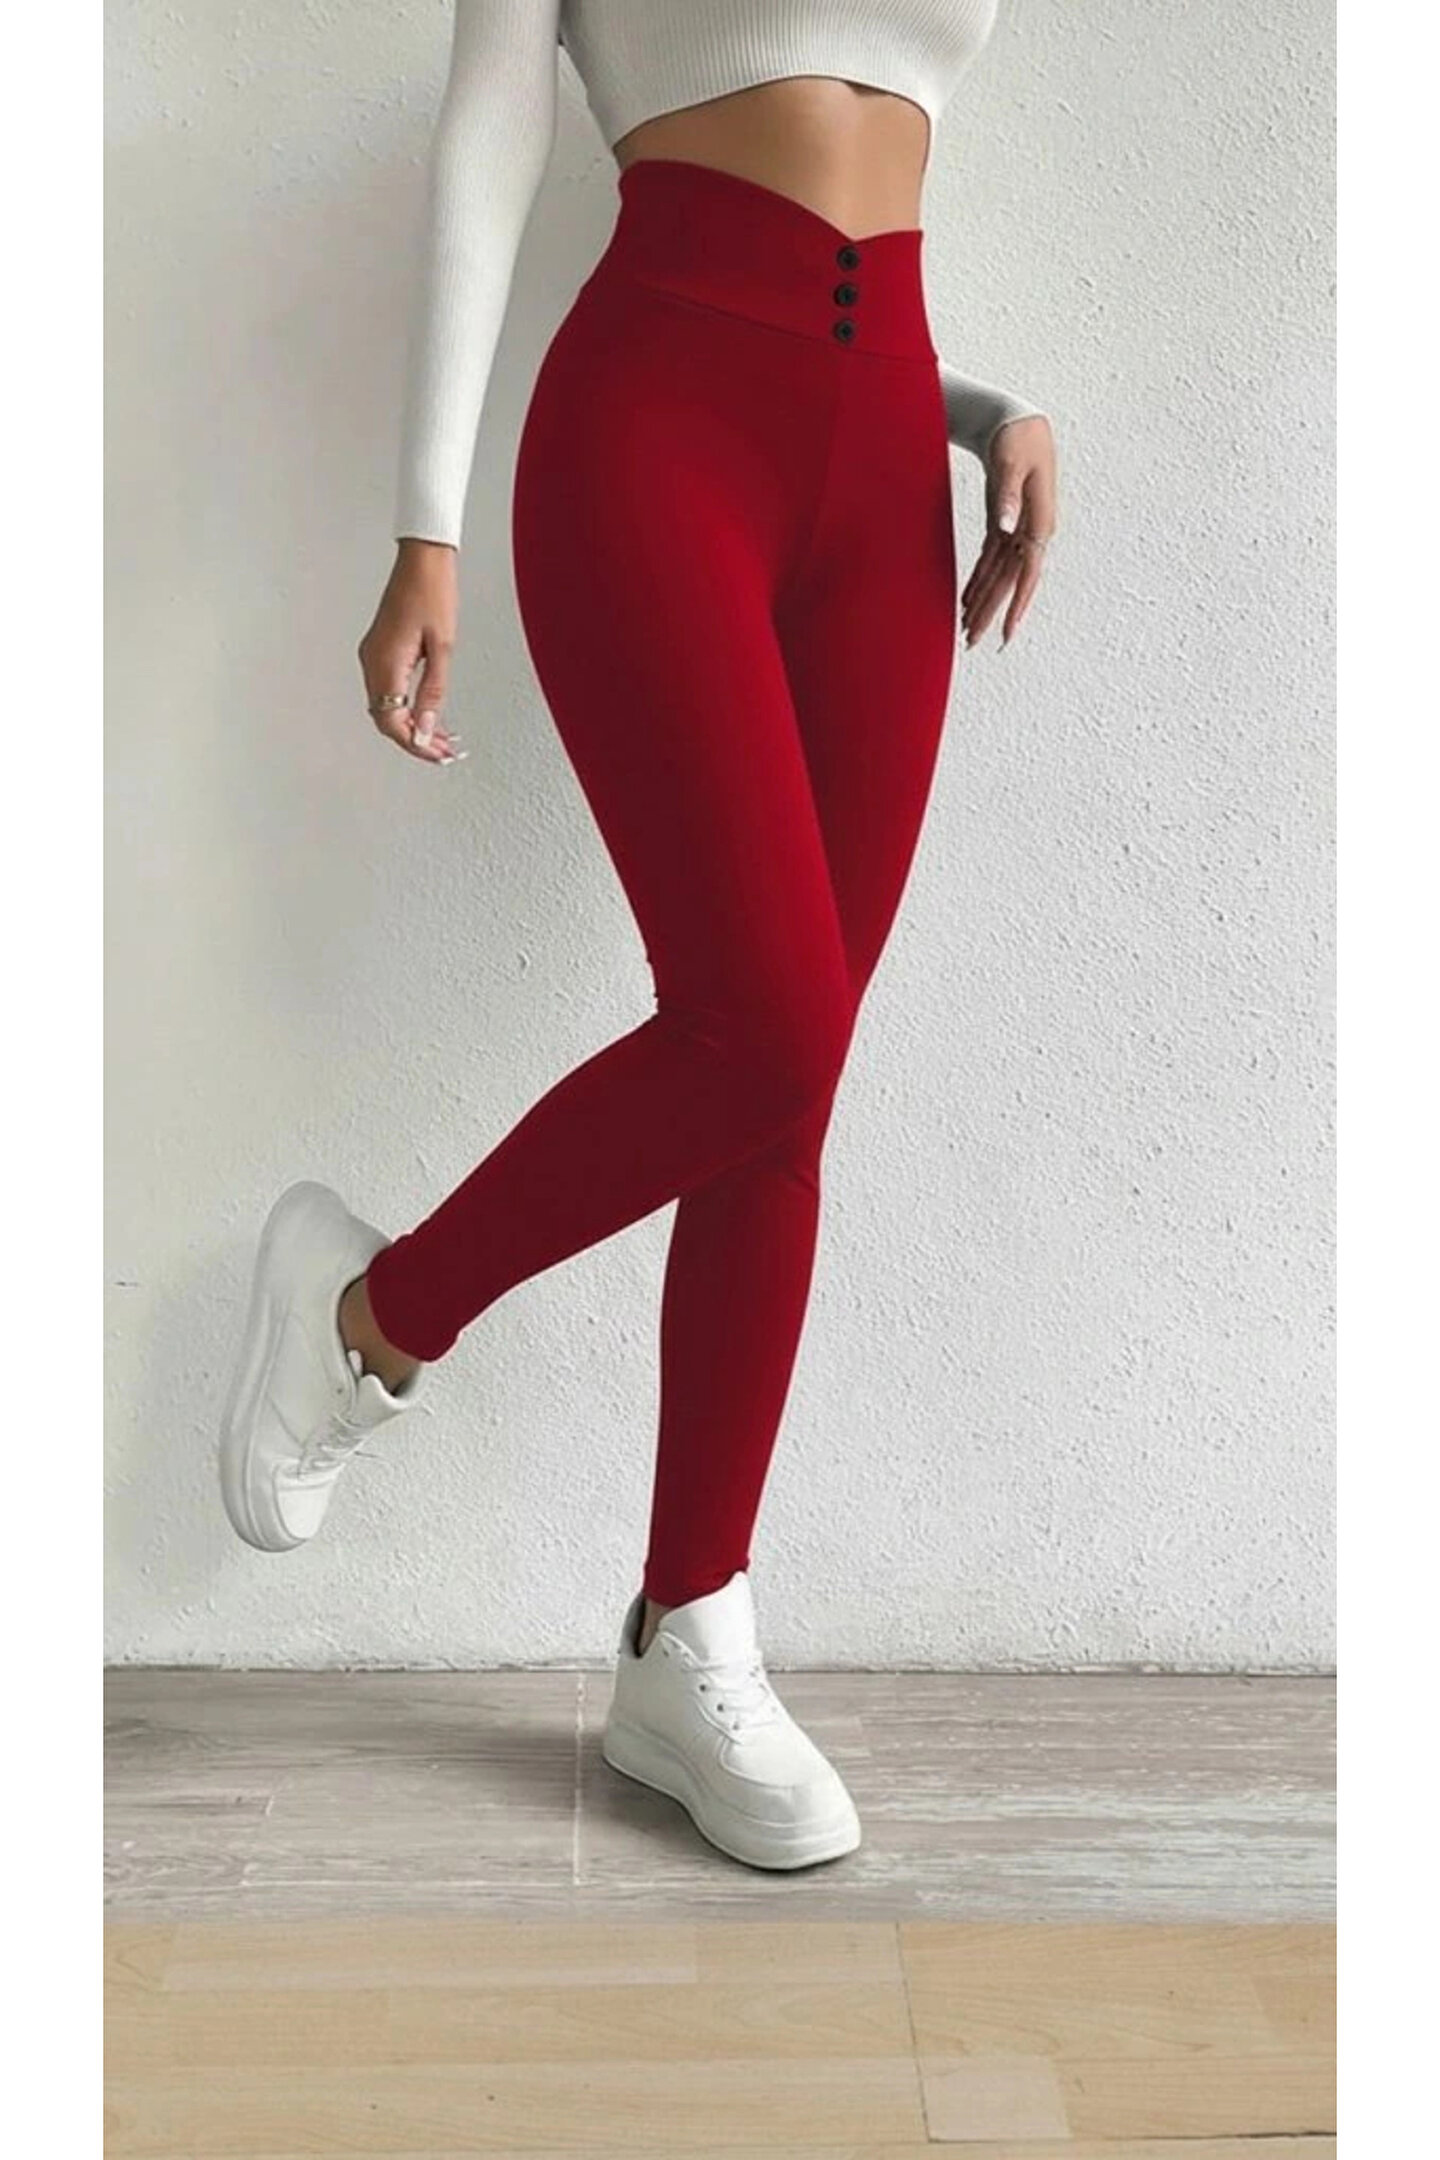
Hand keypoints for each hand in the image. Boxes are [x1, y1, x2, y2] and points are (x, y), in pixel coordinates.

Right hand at [357, 540, 466, 762]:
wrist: (422, 560)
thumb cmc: (433, 593)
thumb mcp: (443, 648)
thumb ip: (433, 692)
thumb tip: (425, 729)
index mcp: (385, 663)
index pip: (393, 722)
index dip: (416, 744)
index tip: (438, 755)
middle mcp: (372, 662)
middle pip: (387, 720)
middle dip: (415, 741)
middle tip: (444, 752)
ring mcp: (373, 656)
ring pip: (386, 707)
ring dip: (411, 726)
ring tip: (441, 739)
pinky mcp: (379, 650)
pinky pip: (387, 690)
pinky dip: (405, 708)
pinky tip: (425, 714)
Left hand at [960, 414, 1055, 649]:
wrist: (1016, 420)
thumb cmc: (1016, 437)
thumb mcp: (1012, 463)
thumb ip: (1009, 498)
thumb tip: (1007, 529)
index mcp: (1040, 521)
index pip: (1028, 572)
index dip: (1017, 604)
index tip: (1006, 631)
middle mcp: (1032, 531)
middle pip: (1011, 581)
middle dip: (992, 612)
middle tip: (972, 641)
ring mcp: (1018, 530)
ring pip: (1000, 575)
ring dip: (984, 601)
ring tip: (967, 629)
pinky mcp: (1004, 524)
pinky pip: (992, 560)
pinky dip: (980, 579)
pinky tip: (968, 599)